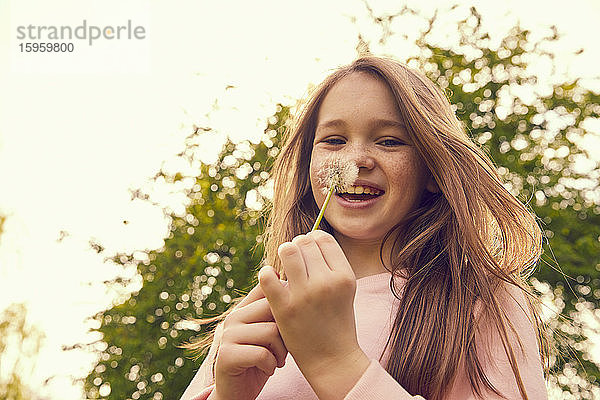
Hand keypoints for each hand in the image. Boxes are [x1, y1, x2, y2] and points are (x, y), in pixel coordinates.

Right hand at [212, 284, 287, 399]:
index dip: (286, 302)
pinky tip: (268, 369)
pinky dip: (271, 365)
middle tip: (286, 348)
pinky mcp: (226, 355)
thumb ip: (276, 313)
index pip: (268, 289)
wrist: (237, 392)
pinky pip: (261, 353)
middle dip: (286, 331)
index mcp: (244, 308)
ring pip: (270, 332)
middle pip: (273, 308)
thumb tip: (289, 282)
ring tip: (278, 360)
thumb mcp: (269, 333)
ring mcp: (228, 335)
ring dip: (281, 352)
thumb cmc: (261, 360)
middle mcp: (233, 317)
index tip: (291, 321)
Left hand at [258, 230, 368, 393]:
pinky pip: (268, 275)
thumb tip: (309, 238)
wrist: (332, 360)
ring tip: (284, 268)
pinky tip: (271, 280)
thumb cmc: (336, 321)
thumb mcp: (344, 290)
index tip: (307, 250)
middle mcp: (327, 282)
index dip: (312, 239)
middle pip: (304, 242)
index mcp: (345, 276)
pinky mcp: (285, 308)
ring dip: (283, 255)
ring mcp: (305, 295)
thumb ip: (330, 265)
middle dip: (297, 246)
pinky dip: (266, 273)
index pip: (323, 239)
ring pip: (287, 251)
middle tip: (293, 259)